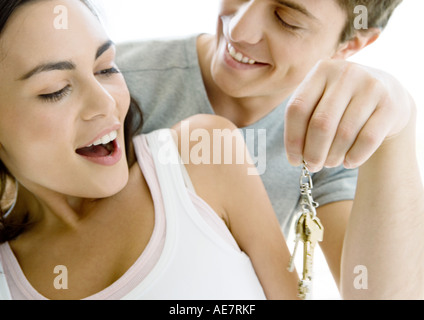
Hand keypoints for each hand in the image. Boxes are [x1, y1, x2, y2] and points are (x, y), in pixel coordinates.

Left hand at [284, 59, 413, 171]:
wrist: (389, 93)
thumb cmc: (342, 102)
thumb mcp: (321, 99)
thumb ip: (304, 120)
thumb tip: (295, 157)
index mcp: (321, 70)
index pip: (297, 108)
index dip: (292, 139)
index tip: (293, 160)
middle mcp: (346, 73)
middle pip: (321, 124)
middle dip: (313, 152)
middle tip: (312, 166)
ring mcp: (371, 87)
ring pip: (344, 134)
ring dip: (333, 157)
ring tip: (330, 162)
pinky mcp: (390, 105)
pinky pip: (367, 140)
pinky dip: (354, 156)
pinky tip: (349, 162)